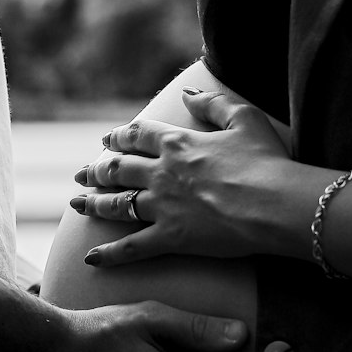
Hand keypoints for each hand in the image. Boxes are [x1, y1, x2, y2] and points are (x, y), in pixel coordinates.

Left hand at [70, 90, 299, 265]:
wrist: (274, 204)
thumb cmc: (266, 161)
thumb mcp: (244, 118)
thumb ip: (212, 103)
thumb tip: (187, 93)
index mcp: (178, 143)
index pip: (137, 135)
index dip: (119, 137)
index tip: (106, 141)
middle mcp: (162, 173)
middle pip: (118, 168)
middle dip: (97, 170)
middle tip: (82, 174)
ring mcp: (162, 206)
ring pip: (117, 204)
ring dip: (94, 203)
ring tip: (77, 203)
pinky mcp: (170, 238)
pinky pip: (132, 247)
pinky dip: (110, 254)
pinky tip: (92, 258)